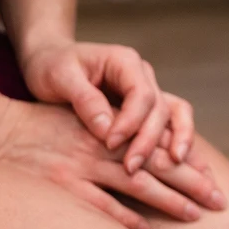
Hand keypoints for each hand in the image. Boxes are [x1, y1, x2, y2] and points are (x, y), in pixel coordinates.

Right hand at [0, 98, 225, 228]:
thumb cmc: (40, 127)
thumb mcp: (83, 121)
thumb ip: (115, 135)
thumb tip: (151, 155)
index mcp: (110, 131)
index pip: (159, 147)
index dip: (188, 164)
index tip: (213, 180)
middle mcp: (102, 147)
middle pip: (158, 166)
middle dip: (192, 185)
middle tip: (220, 202)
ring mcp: (81, 167)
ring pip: (137, 185)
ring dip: (169, 202)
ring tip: (195, 215)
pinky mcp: (60, 186)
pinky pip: (99, 205)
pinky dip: (124, 218)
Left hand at [20, 40, 194, 174]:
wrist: (50, 61)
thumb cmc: (51, 66)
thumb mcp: (59, 77)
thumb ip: (85, 101)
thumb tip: (107, 130)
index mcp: (124, 62)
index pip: (141, 94)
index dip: (131, 122)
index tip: (111, 143)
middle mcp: (143, 75)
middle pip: (160, 109)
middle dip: (148, 140)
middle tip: (131, 167)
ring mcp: (149, 92)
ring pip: (176, 115)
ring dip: (178, 141)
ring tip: (175, 165)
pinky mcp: (146, 109)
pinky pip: (172, 124)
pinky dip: (178, 142)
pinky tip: (177, 164)